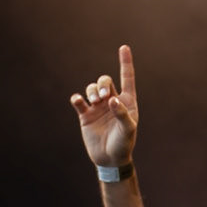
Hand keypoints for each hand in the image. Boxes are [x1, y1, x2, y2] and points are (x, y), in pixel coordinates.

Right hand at [71, 44, 137, 169]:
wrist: (109, 158)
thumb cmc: (124, 144)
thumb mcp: (128, 130)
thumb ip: (122, 114)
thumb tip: (112, 101)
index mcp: (127, 101)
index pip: (127, 78)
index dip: (125, 62)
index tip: (124, 48)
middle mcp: (112, 101)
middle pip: (105, 81)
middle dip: (103, 85)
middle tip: (103, 98)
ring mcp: (98, 107)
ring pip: (92, 88)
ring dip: (92, 91)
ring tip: (94, 102)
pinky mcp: (85, 115)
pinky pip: (79, 101)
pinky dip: (77, 99)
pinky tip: (79, 101)